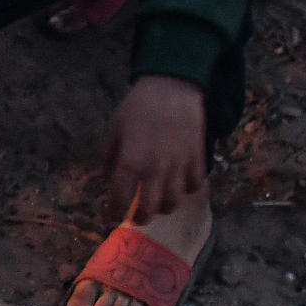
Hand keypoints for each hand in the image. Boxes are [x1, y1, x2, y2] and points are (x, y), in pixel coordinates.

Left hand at [96, 74, 208, 218]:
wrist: (172, 87)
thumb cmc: (138, 107)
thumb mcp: (113, 129)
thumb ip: (108, 157)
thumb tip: (108, 178)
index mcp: (130, 162)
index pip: (121, 200)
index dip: (115, 212)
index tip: (113, 215)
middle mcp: (155, 170)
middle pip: (149, 210)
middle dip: (141, 218)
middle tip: (138, 216)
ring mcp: (179, 166)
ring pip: (173, 203)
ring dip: (163, 206)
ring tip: (159, 201)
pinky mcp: (197, 160)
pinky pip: (194, 186)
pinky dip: (186, 190)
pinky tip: (180, 183)